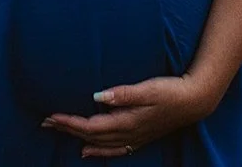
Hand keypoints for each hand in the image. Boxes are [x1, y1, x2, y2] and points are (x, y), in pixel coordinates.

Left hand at [42, 75, 218, 157]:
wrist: (195, 101)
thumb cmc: (171, 91)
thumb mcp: (148, 88)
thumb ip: (123, 94)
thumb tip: (98, 97)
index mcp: (127, 121)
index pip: (90, 126)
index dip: (69, 122)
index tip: (51, 116)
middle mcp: (128, 133)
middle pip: (91, 135)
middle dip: (68, 129)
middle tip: (46, 121)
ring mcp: (134, 137)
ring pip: (100, 144)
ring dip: (78, 138)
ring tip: (60, 132)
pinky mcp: (140, 137)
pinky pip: (114, 150)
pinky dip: (98, 152)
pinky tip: (87, 152)